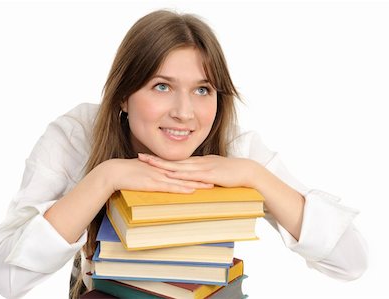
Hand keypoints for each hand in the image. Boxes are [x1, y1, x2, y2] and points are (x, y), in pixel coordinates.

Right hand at [101, 158, 213, 193]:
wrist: (114, 172)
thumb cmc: (127, 172)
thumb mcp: (144, 171)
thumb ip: (154, 173)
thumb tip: (161, 176)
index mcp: (162, 166)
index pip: (183, 168)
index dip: (196, 170)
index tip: (208, 172)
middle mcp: (163, 170)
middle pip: (187, 173)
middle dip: (202, 176)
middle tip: (216, 178)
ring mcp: (158, 176)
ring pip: (181, 180)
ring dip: (196, 183)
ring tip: (210, 185)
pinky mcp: (152, 184)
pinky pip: (169, 187)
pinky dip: (181, 189)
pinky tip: (191, 191)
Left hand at [137, 153, 260, 187]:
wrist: (248, 172)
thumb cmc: (233, 174)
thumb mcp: (215, 172)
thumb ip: (204, 175)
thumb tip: (195, 181)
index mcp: (199, 162)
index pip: (177, 160)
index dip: (162, 159)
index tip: (148, 157)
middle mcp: (198, 163)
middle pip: (173, 161)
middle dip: (156, 159)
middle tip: (140, 157)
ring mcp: (203, 168)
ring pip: (179, 166)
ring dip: (163, 165)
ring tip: (148, 163)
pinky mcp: (209, 175)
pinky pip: (191, 175)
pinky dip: (179, 174)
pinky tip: (169, 174)